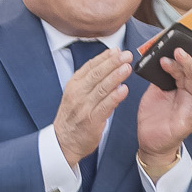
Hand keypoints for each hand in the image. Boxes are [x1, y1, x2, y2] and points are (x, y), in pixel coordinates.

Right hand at [52, 47, 133, 167]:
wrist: (64, 141)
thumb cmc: (73, 117)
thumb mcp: (76, 95)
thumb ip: (91, 82)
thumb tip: (109, 66)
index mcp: (74, 85)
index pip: (89, 67)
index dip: (103, 58)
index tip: (116, 50)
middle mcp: (77, 94)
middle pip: (96, 75)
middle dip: (112, 63)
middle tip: (126, 55)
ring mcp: (83, 107)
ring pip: (101, 88)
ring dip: (115, 77)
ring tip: (127, 67)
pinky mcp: (91, 120)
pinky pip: (105, 106)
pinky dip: (114, 97)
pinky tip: (124, 89)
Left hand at [137, 47, 191, 176]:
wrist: (149, 141)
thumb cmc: (154, 117)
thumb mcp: (153, 93)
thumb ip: (158, 79)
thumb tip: (156, 61)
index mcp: (181, 88)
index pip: (183, 71)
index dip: (177, 61)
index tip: (169, 52)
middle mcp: (189, 96)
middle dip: (188, 63)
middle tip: (181, 52)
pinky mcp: (190, 121)